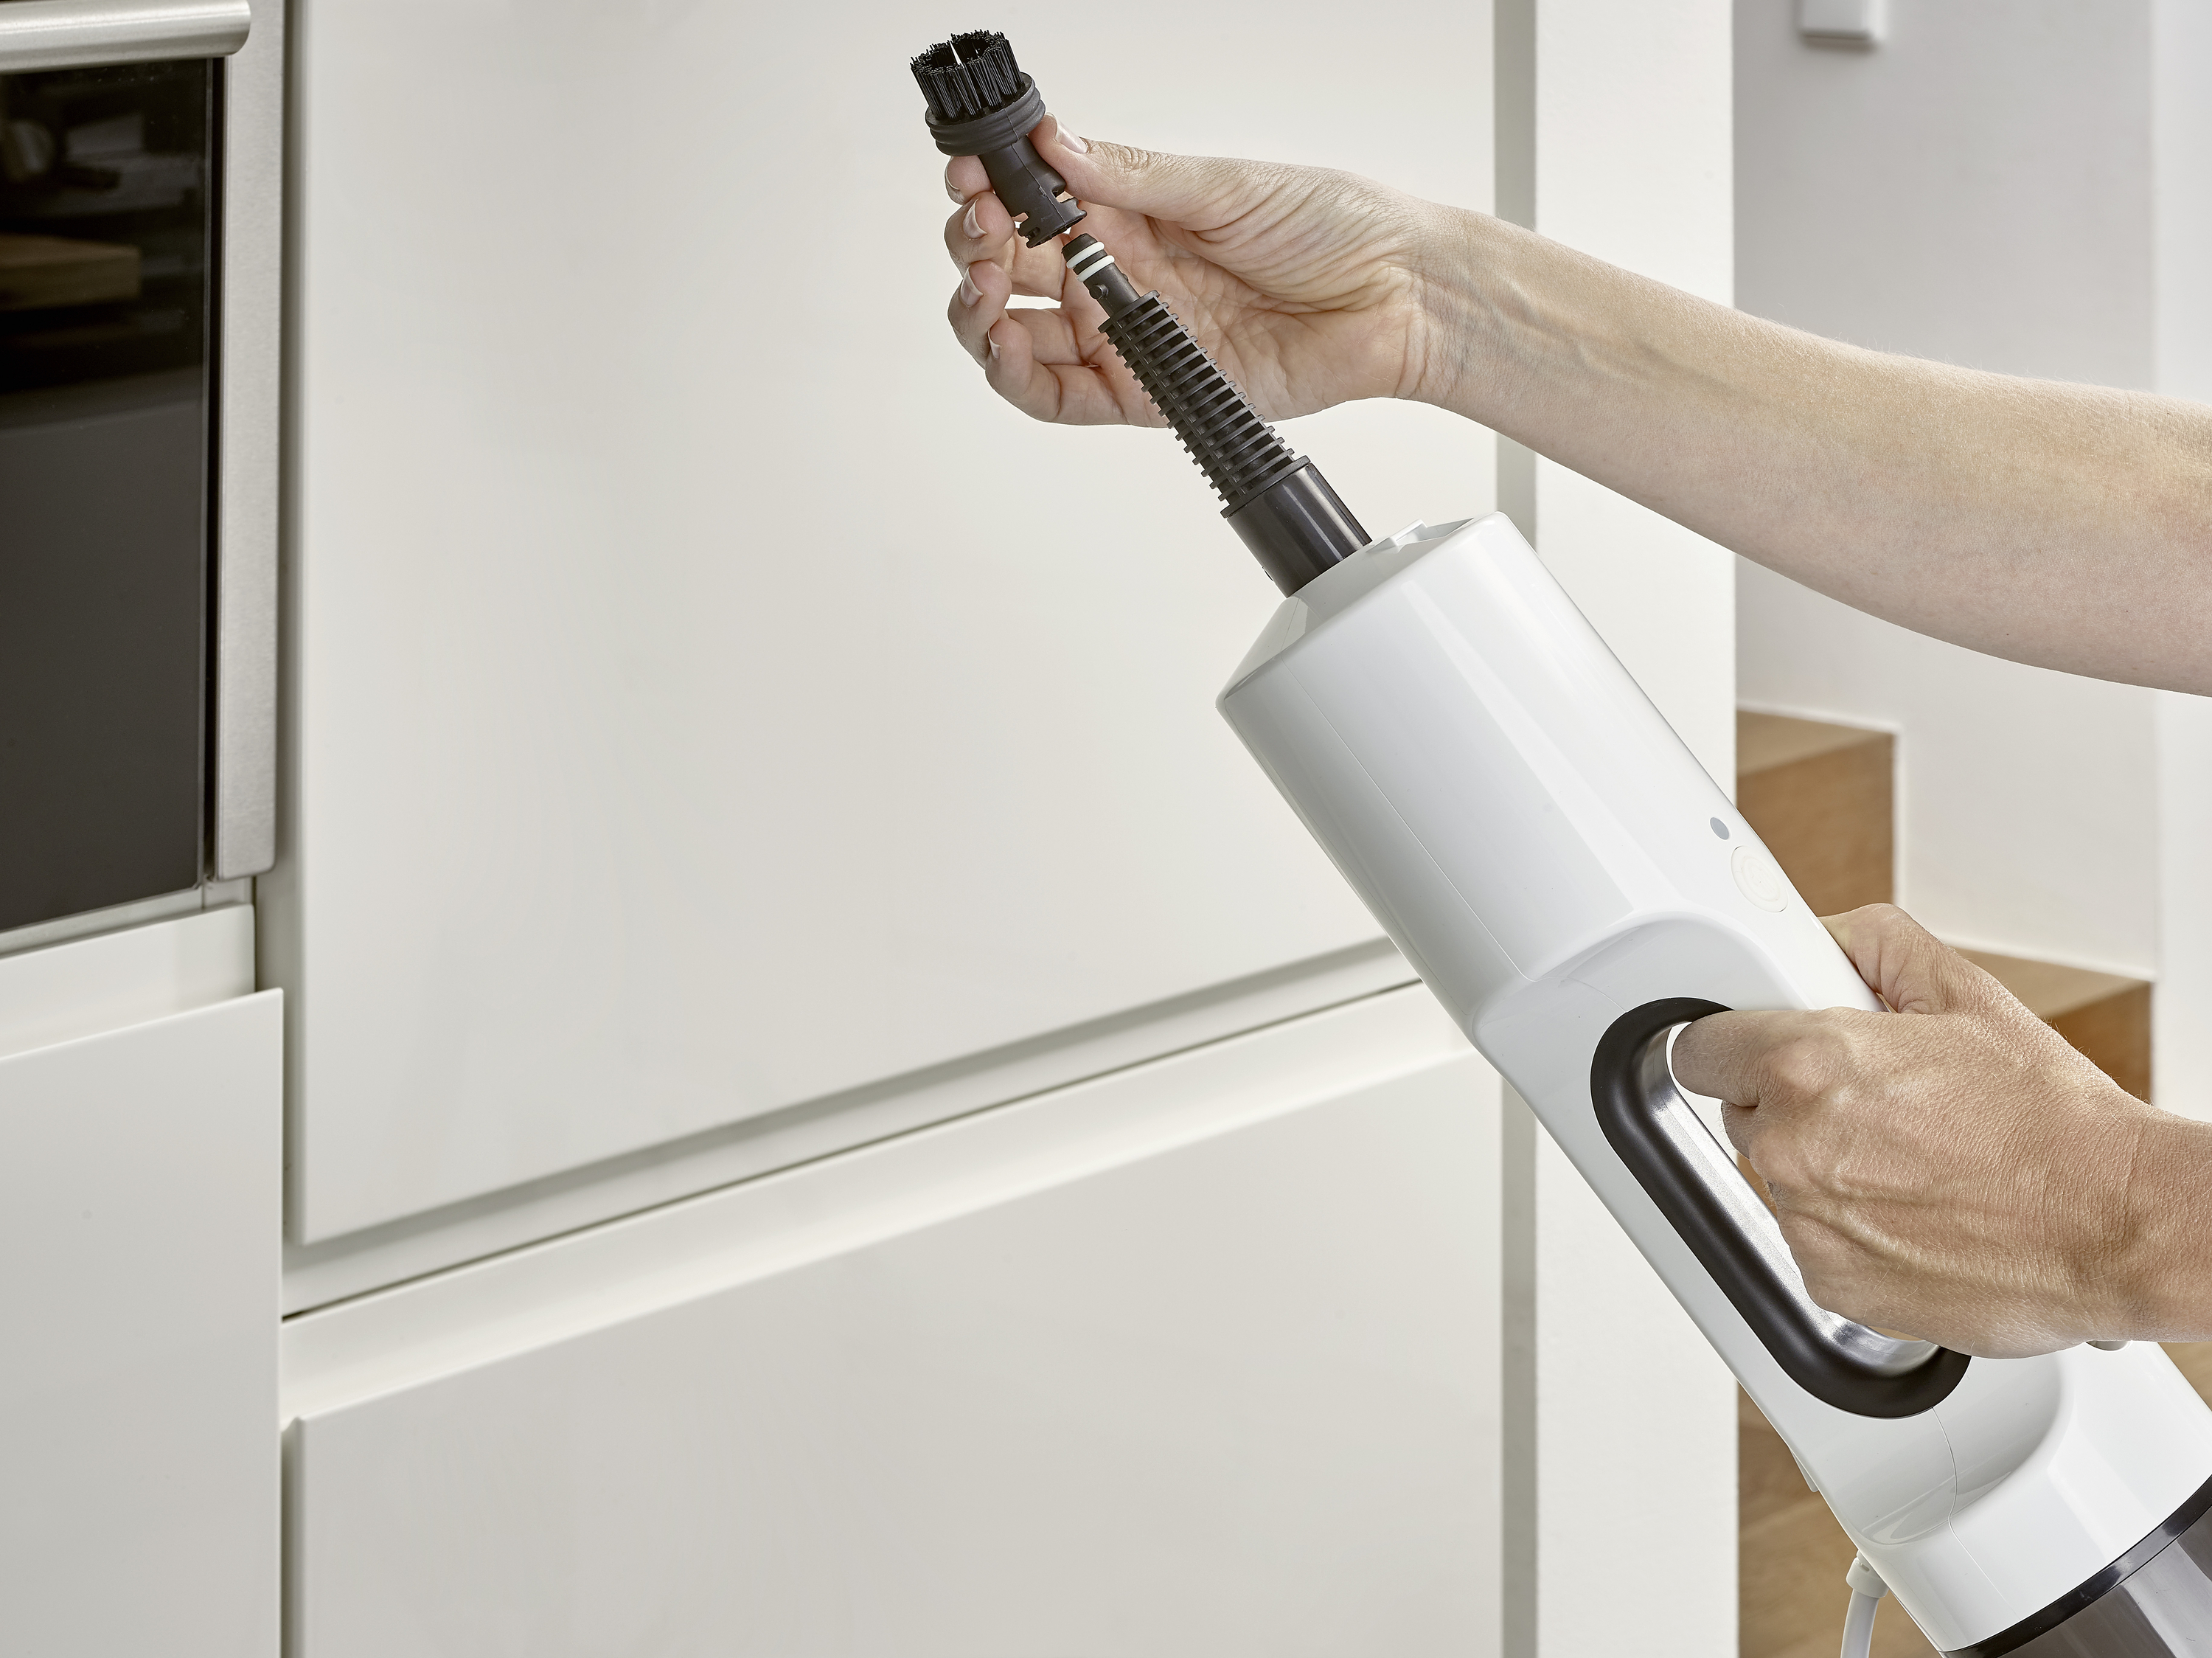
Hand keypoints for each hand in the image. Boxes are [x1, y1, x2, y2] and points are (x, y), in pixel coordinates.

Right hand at [939, 117, 1455, 426]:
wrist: (1396, 298)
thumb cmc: (1334, 228)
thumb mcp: (1225, 184)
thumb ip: (1131, 176)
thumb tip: (1055, 143)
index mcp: (1131, 211)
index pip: (1032, 201)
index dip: (991, 190)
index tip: (972, 178)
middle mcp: (1121, 272)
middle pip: (1011, 268)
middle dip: (975, 248)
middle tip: (979, 233)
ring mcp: (1129, 333)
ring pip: (1019, 334)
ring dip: (981, 312)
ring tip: (985, 290)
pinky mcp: (1146, 391)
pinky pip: (1059, 396)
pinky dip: (1017, 374)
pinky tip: (1005, 343)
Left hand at [1671, 904, 2211, 1357]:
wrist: (2113, 1220)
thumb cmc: (2051, 1120)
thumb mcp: (1963, 992)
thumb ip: (1872, 946)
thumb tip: (1819, 939)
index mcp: (1804, 1066)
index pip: (1698, 1049)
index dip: (1732, 1044)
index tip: (1752, 1049)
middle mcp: (1791, 1147)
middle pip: (1743, 1114)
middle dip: (1791, 1103)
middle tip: (1872, 1103)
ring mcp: (1806, 1222)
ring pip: (1782, 1180)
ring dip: (1825, 1168)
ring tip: (1914, 1161)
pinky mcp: (1830, 1283)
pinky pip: (1813, 1240)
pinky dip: (1851, 1229)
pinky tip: (1917, 1210)